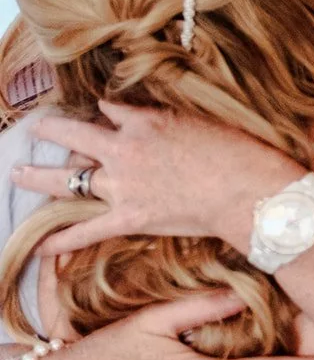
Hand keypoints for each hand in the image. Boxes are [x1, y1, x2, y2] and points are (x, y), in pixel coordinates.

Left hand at [17, 102, 302, 254]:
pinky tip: (39, 248)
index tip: (102, 113)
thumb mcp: (206, 121)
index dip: (106, 113)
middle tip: (38, 129)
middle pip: (76, 136)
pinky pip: (86, 231)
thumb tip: (165, 123)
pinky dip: (61, 241)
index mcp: (145, 121)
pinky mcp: (128, 218)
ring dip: (38, 177)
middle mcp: (124, 149)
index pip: (113, 111)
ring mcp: (122, 185)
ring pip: (68, 180)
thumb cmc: (239, 151)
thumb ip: (175, 121)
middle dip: (54, 131)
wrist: (245, 188)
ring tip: (18, 173)